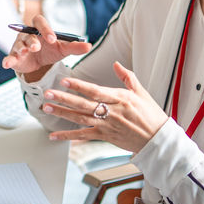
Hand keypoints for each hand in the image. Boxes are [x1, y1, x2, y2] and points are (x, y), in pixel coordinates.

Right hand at [2, 14, 90, 81]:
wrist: (40, 63)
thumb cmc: (51, 51)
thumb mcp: (63, 49)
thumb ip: (75, 47)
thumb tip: (89, 45)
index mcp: (39, 30)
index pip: (39, 22)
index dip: (45, 28)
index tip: (52, 39)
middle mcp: (27, 35)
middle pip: (27, 34)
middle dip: (32, 40)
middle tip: (37, 47)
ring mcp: (19, 46)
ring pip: (18, 45)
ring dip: (20, 48)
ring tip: (24, 52)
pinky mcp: (14, 58)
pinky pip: (9, 58)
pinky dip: (7, 60)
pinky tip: (6, 64)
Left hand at [39, 62, 167, 153]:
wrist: (157, 140)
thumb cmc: (151, 115)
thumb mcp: (141, 92)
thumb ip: (127, 77)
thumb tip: (116, 64)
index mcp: (120, 98)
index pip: (95, 91)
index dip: (79, 86)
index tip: (65, 81)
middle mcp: (112, 112)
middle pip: (83, 104)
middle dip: (64, 98)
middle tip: (48, 93)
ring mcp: (107, 126)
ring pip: (80, 119)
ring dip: (62, 113)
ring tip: (47, 108)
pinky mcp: (105, 137)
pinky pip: (83, 136)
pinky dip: (68, 137)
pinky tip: (54, 135)